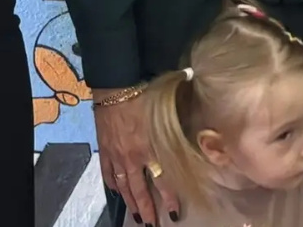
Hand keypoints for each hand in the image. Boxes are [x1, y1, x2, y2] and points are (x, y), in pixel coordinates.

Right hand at [93, 93, 178, 226]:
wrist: (116, 88)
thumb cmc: (145, 96)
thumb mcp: (166, 113)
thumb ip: (177, 128)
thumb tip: (197, 130)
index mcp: (151, 148)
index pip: (162, 179)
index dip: (168, 198)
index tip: (174, 212)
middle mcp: (133, 157)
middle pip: (140, 189)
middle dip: (146, 208)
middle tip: (151, 224)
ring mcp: (117, 155)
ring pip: (124, 185)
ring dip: (130, 202)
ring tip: (136, 216)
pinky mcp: (105, 150)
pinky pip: (107, 173)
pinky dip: (112, 184)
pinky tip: (117, 192)